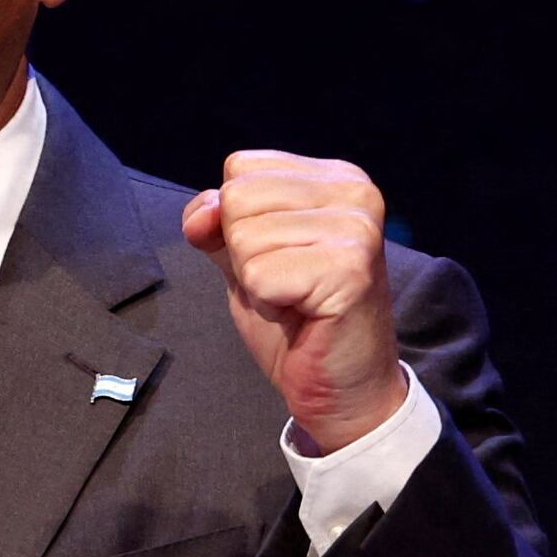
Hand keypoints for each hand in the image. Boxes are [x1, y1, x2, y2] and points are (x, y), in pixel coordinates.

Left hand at [180, 150, 406, 449]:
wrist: (343, 388)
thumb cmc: (298, 321)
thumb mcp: (245, 258)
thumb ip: (217, 224)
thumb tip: (201, 215)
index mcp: (334, 177)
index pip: (240, 168)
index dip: (235, 221)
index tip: (278, 257)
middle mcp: (354, 192)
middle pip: (238, 198)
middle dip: (244, 252)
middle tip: (287, 283)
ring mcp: (355, 228)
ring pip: (244, 237)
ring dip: (256, 281)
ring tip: (295, 298)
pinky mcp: (348, 269)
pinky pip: (259, 273)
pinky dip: (267, 302)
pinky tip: (301, 313)